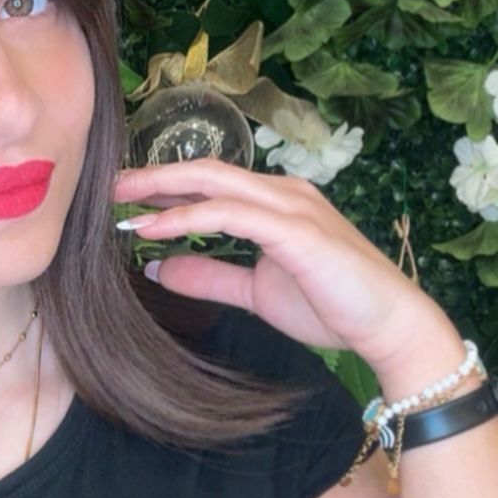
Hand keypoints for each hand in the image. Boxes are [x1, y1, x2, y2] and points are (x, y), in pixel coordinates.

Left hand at [115, 157, 444, 373]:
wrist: (388, 327)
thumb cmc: (333, 308)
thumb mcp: (255, 292)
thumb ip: (211, 276)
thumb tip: (160, 267)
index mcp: (276, 203)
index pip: (211, 182)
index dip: (165, 187)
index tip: (123, 199)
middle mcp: (283, 193)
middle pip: (206, 170)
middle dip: (153, 176)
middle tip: (108, 185)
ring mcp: (291, 206)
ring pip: (214, 182)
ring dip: (162, 190)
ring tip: (120, 202)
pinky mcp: (296, 229)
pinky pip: (230, 213)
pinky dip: (188, 216)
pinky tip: (154, 227)